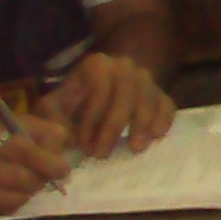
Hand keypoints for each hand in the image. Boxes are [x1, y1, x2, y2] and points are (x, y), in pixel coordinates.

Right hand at [0, 109, 70, 217]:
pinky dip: (12, 203)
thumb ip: (33, 129)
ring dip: (30, 193)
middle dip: (42, 179)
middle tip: (49, 176)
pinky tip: (9, 192)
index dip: (49, 160)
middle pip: (21, 179)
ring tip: (29, 183)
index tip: (63, 167)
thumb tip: (64, 142)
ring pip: (13, 199)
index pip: (22, 151)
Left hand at [40, 53, 172, 157]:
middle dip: (113, 128)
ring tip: (134, 149)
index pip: (98, 92)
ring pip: (148, 101)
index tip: (83, 146)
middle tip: (103, 154)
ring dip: (141, 127)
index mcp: (97, 65)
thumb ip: (53, 118)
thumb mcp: (54, 104)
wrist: (101, 86)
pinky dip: (163, 121)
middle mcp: (125, 66)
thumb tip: (68, 138)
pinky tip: (155, 136)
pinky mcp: (162, 93)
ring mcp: (147, 78)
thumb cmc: (74, 101)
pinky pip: (167, 106)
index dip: (90, 121)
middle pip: (125, 97)